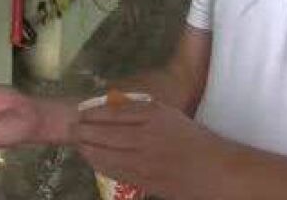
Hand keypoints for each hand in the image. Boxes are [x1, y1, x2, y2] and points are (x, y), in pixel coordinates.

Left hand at [74, 98, 224, 198]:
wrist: (215, 170)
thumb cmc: (193, 139)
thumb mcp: (169, 115)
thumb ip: (141, 111)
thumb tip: (110, 108)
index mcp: (154, 115)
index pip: (113, 112)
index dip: (93, 113)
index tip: (81, 112)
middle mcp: (146, 135)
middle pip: (104, 132)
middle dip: (83, 130)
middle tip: (72, 127)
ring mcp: (143, 160)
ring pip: (105, 153)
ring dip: (86, 147)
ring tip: (77, 142)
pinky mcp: (143, 180)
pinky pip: (113, 170)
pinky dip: (98, 163)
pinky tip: (91, 158)